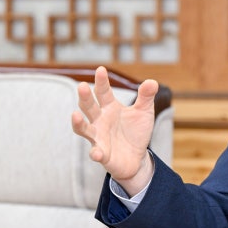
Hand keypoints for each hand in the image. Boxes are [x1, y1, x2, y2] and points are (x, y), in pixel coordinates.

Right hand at [71, 66, 157, 195]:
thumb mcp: (144, 112)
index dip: (102, 81)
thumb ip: (146, 97)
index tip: (101, 69)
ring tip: (75, 115)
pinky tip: (97, 153)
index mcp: (110, 108)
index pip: (103, 92)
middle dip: (85, 97)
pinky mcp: (102, 154)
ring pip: (84, 129)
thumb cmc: (136, 131)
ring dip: (78, 123)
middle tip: (82, 86)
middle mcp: (100, 120)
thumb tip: (152, 82)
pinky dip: (95, 153)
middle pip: (89, 107)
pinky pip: (96, 153)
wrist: (137, 157)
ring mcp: (98, 137)